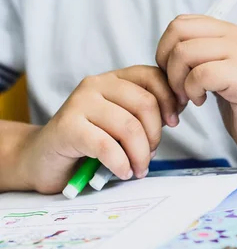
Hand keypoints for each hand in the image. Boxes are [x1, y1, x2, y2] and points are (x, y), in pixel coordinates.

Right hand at [19, 66, 178, 193]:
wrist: (44, 158)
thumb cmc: (91, 142)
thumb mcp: (123, 123)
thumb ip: (147, 113)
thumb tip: (179, 108)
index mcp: (114, 80)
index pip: (153, 76)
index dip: (170, 100)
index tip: (174, 123)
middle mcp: (96, 84)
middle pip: (146, 104)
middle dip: (156, 135)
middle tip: (150, 155)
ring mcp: (79, 103)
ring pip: (129, 127)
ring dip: (140, 155)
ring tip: (138, 169)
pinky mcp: (66, 127)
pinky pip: (106, 146)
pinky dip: (121, 163)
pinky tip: (123, 172)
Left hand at [155, 15, 236, 162]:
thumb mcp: (219, 72)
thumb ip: (199, 56)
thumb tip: (164, 51)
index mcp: (229, 32)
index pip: (181, 22)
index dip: (165, 48)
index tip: (172, 74)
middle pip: (178, 31)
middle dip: (166, 62)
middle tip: (176, 87)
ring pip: (185, 52)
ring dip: (177, 80)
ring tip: (190, 97)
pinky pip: (200, 74)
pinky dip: (192, 91)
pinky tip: (203, 102)